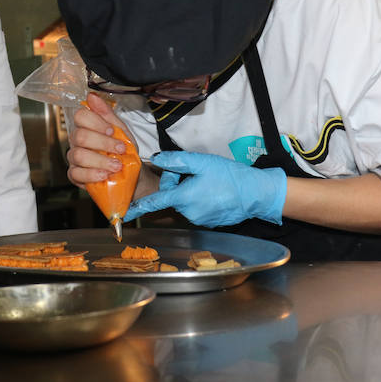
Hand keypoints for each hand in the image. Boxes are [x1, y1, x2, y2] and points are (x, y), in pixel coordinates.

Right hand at [65, 93, 132, 187]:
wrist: (131, 173)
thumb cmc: (123, 151)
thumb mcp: (120, 130)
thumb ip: (107, 113)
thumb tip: (92, 96)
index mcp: (86, 127)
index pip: (80, 116)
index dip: (96, 122)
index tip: (112, 131)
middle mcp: (77, 141)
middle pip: (80, 136)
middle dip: (103, 143)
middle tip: (120, 149)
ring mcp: (74, 158)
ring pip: (79, 155)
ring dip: (101, 161)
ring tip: (116, 165)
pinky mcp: (74, 175)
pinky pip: (76, 174)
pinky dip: (92, 175)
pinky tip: (104, 175)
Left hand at [123, 151, 286, 226]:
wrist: (256, 194)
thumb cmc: (230, 176)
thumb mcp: (202, 162)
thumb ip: (176, 161)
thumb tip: (157, 159)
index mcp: (184, 197)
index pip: (155, 202)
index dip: (138, 208)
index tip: (124, 215)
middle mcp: (189, 213)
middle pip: (172, 195)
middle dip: (177, 182)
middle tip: (195, 172)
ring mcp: (199, 219)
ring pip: (184, 201)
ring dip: (189, 190)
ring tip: (208, 182)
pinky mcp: (209, 222)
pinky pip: (196, 208)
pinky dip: (200, 198)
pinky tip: (214, 191)